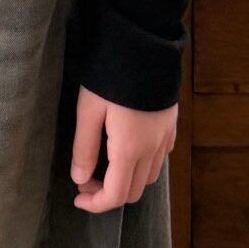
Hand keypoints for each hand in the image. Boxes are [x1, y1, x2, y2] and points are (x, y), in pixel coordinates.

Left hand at [69, 87, 176, 212]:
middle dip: (109, 194)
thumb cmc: (110, 75)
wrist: (144, 44)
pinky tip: (128, 149)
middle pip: (133, 191)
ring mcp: (165, 137)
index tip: (77, 196)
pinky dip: (144, 164)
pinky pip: (160, 157)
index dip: (95, 204)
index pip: (115, 195)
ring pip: (149, 177)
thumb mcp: (88, 109)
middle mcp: (152, 149)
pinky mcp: (171, 124)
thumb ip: (84, 147)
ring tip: (105, 164)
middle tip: (86, 178)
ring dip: (127, 180)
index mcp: (129, 150)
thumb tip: (80, 179)